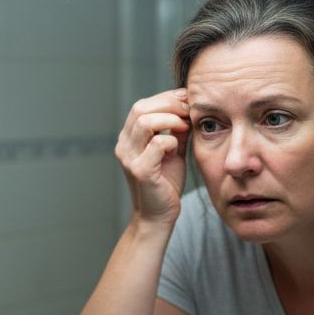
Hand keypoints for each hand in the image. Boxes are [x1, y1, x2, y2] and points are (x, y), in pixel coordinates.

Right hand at [115, 89, 190, 225]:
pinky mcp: (140, 171)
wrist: (158, 215)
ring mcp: (129, 158)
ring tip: (184, 127)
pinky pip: (157, 143)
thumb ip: (176, 130)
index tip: (188, 102)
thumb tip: (187, 106)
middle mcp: (124, 145)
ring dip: (170, 120)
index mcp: (129, 138)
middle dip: (169, 105)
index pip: (143, 105)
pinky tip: (177, 148)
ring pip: (145, 121)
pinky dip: (171, 141)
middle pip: (141, 108)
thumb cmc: (165, 184)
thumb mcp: (172, 150)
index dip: (167, 99)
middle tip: (189, 112)